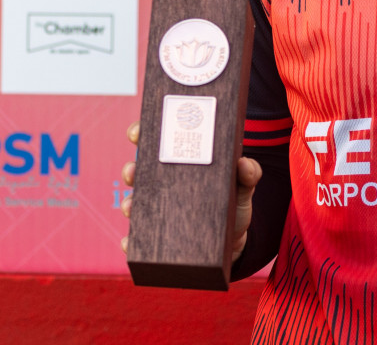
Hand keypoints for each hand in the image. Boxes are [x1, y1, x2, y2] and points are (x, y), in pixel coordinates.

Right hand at [119, 121, 263, 263]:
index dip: (142, 132)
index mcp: (181, 162)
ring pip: (134, 201)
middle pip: (139, 169)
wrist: (235, 242)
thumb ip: (249, 174)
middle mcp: (165, 183)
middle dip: (130, 168)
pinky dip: (130, 240)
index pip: (157, 141)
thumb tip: (244, 164)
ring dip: (128, 203)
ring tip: (131, 207)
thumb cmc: (234, 204)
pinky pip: (139, 237)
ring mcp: (159, 209)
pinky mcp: (158, 235)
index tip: (136, 134)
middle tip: (132, 173)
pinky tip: (130, 243)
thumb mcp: (243, 186)